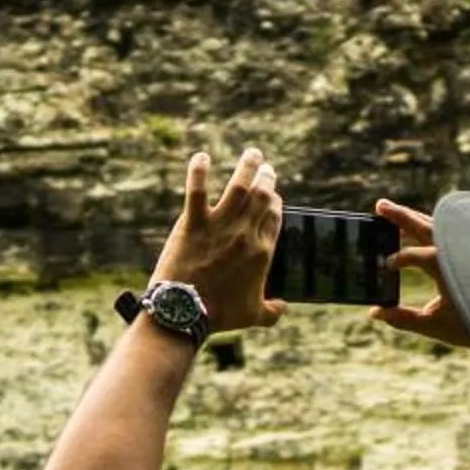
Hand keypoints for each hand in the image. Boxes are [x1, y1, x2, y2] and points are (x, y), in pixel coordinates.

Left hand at [151, 149, 288, 333]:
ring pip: (239, 187)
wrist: (185, 311)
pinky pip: (197, 191)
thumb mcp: (252, 316)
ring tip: (252, 154)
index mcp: (262, 252)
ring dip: (248, 166)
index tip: (273, 194)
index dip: (275, 202)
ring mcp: (219, 226)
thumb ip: (272, 311)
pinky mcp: (192, 223)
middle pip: (263, 197)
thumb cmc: (219, 314)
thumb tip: (283, 308)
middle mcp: (245, 233)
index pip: (274, 217)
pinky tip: (201, 157)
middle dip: (267, 179)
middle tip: (266, 168)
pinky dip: (198, 171)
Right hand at [367, 199, 469, 350]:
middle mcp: (457, 248)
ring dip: (418, 219)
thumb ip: (404, 319)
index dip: (396, 260)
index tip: (386, 267)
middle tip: (379, 205)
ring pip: (440, 225)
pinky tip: (428, 230)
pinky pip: (455, 231)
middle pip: (423, 225)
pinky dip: (437, 228)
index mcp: (444, 265)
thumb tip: (375, 313)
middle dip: (400, 216)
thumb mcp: (436, 325)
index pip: (412, 255)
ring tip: (398, 214)